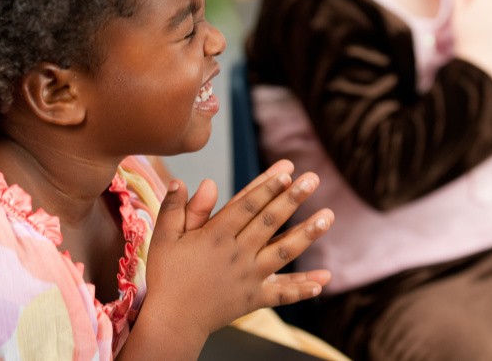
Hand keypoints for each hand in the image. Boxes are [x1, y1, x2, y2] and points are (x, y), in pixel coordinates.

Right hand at [139, 161, 333, 347]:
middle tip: (312, 179)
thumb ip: (176, 208)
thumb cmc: (166, 275)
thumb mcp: (164, 238)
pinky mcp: (254, 299)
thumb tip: (188, 180)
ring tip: (328, 217)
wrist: (172, 321)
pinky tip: (324, 280)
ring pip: (283, 252)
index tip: (286, 171)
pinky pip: (282, 293)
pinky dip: (302, 288)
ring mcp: (248, 277)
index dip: (267, 187)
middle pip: (269, 222)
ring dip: (307, 234)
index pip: (246, 206)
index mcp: (215, 236)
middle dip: (292, 199)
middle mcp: (236, 254)